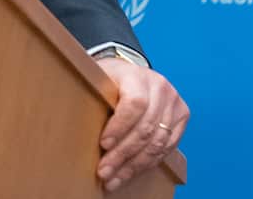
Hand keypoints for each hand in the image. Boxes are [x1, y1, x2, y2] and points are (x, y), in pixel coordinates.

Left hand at [95, 57, 188, 191]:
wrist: (131, 74)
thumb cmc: (108, 78)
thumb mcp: (97, 79)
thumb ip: (93, 96)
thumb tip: (71, 125)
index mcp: (138, 76)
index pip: (135, 104)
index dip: (119, 127)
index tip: (103, 144)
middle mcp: (161, 89)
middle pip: (145, 128)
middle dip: (122, 155)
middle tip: (103, 171)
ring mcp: (174, 104)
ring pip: (157, 143)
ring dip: (133, 166)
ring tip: (113, 179)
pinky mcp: (181, 119)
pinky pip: (165, 148)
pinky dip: (146, 164)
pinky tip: (129, 173)